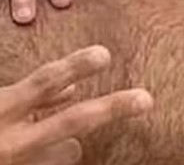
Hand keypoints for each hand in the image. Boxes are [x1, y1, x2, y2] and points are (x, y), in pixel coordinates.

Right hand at [0, 45, 152, 163]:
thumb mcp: (1, 104)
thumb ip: (32, 98)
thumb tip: (71, 90)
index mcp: (1, 109)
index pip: (43, 84)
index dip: (74, 68)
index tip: (104, 54)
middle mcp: (10, 142)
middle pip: (71, 123)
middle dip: (111, 109)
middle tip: (145, 99)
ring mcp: (20, 162)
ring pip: (68, 150)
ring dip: (66, 145)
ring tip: (48, 141)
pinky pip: (57, 162)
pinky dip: (56, 155)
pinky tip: (55, 149)